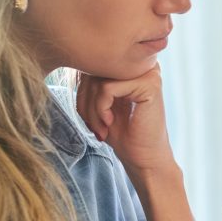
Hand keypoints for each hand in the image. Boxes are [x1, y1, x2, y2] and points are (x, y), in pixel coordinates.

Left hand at [75, 64, 175, 181]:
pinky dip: (100, 109)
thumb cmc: (122, 132)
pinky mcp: (149, 84)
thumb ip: (91, 81)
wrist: (143, 157)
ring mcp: (148, 72)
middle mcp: (141, 63)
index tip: (87, 116)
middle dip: (85, 101)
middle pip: (95, 70)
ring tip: (101, 127)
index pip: (93, 65)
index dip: (82, 91)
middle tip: (93, 126)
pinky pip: (107, 88)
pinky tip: (109, 122)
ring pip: (99, 80)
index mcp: (131, 65)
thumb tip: (72, 64)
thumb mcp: (99, 102)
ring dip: (92, 108)